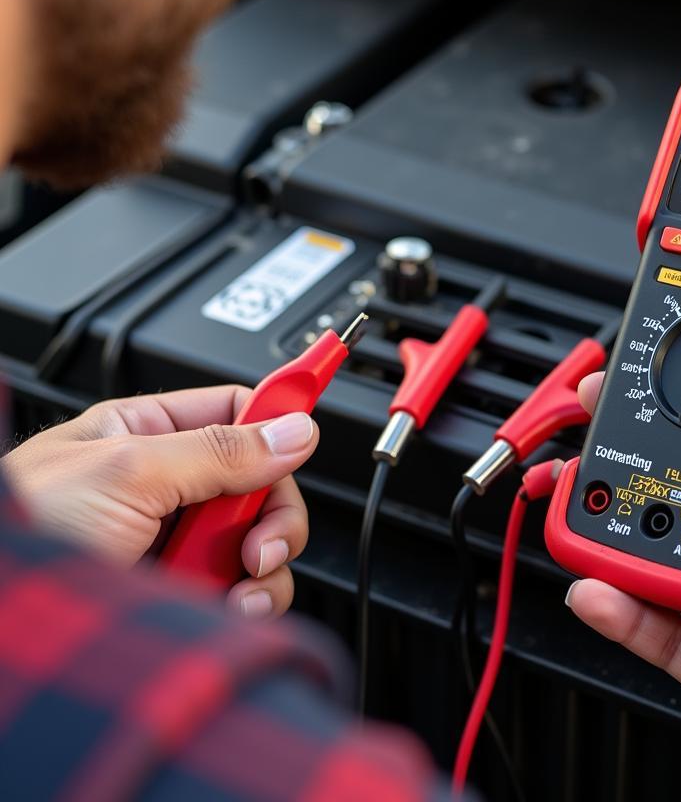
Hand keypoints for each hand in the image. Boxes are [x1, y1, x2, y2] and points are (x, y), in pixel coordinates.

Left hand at [2, 386, 317, 618]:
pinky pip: (246, 588)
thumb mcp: (126, 473)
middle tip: (258, 538)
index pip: (236, 412)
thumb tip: (292, 430)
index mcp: (147, 436)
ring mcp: (176, 543)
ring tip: (239, 581)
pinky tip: (231, 605)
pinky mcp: (185, 593)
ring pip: (259, 540)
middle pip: (262, 482)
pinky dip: (252, 599)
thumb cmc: (22, 531)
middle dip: (272, 513)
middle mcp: (168, 487)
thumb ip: (217, 450)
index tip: (315, 416)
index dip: (278, 414)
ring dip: (265, 564)